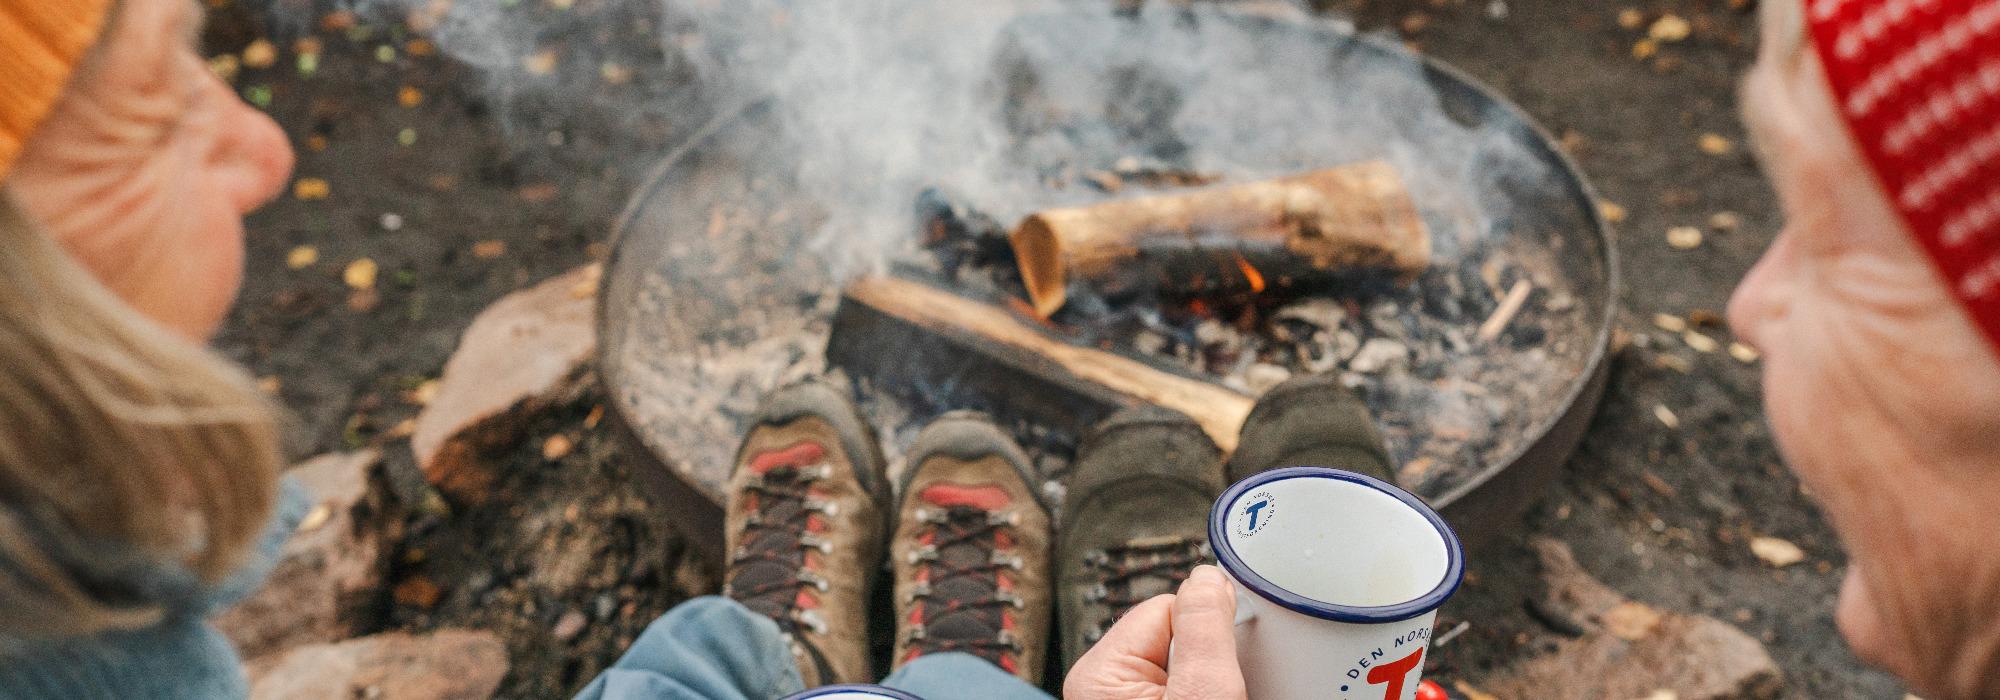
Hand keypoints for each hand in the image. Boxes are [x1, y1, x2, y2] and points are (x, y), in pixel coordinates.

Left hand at [1064, 564, 1247, 699]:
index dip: (1202, 632)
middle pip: (1172, 635)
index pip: (1165, 608)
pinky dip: (1196, 694)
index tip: (1219, 663)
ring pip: (1179, 662)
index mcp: (1098, 673)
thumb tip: (1205, 577)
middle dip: (1201, 661)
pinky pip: (1177, 685)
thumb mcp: (1204, 691)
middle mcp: (1101, 685)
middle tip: (1211, 696)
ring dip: (1201, 682)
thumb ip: (1204, 627)